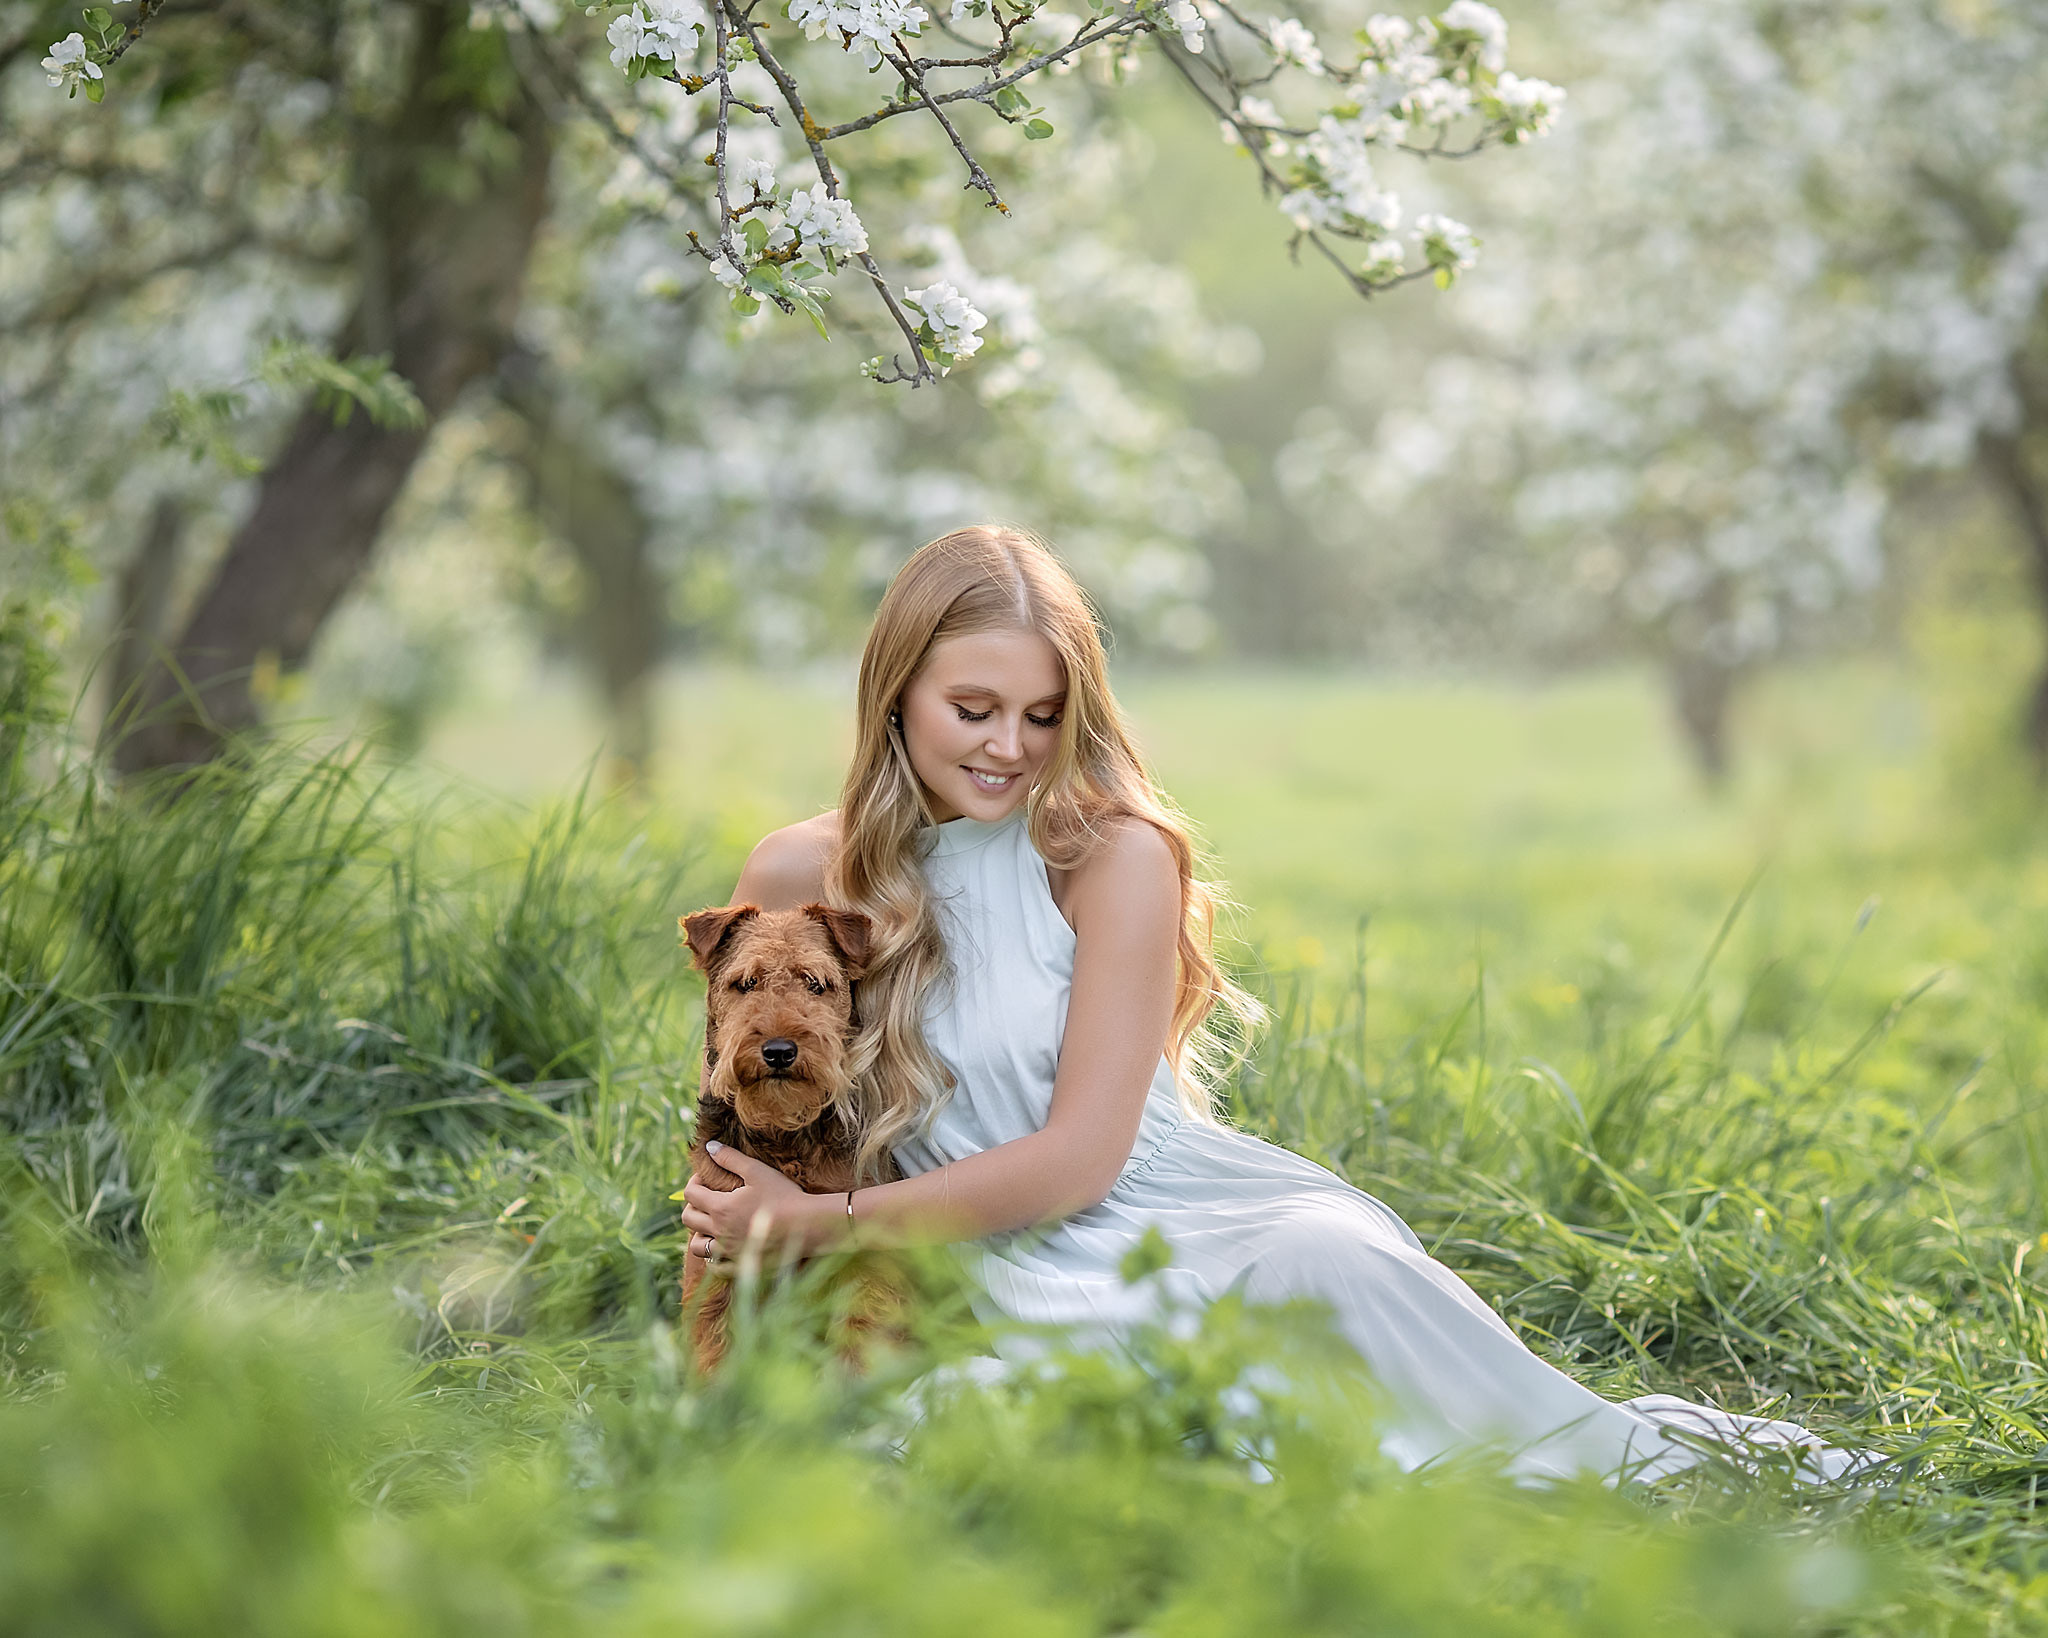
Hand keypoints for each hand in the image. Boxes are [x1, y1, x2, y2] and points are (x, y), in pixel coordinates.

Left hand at [675, 1142, 818, 1261]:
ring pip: (697, 1247)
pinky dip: (713, 1259)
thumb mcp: (757, 1171)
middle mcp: (720, 1231)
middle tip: (707, 1199)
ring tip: (712, 1225)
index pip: (691, 1194)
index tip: (704, 1178)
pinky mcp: (741, 1266)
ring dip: (699, 1234)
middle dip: (693, 1205)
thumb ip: (730, 1158)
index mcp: (721, 1207)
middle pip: (689, 1219)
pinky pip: (716, 1267)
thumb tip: (709, 1145)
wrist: (807, 1227)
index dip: (694, 1182)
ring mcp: (729, 1251)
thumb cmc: (784, 1196)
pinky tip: (721, 1249)